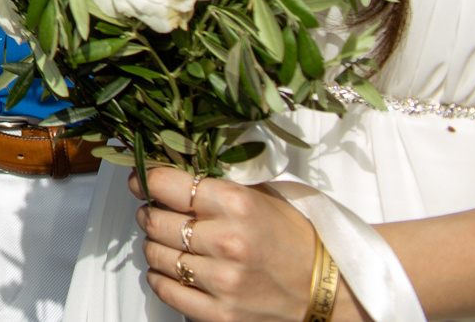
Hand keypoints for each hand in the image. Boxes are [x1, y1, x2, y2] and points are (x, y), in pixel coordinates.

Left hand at [133, 168, 331, 321]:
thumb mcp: (261, 195)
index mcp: (236, 204)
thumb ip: (216, 181)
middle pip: (155, 220)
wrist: (331, 289)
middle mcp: (227, 242)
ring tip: (172, 241)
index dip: (146, 179)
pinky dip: (161, 277)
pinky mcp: (221, 313)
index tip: (143, 181)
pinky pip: (166, 291)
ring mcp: (223, 281)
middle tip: (157, 211)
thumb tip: (169, 167)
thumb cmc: (296, 238)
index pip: (164, 183)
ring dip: (155, 245)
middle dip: (150, 212)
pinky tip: (175, 269)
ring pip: (155, 254)